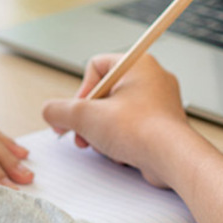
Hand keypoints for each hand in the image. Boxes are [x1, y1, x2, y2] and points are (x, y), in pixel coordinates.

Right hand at [41, 55, 193, 188]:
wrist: (173, 158)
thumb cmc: (140, 130)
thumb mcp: (85, 117)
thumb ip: (59, 110)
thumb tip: (50, 112)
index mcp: (137, 64)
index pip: (96, 66)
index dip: (81, 90)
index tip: (78, 111)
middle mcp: (152, 78)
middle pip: (105, 93)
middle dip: (89, 117)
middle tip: (82, 134)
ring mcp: (159, 102)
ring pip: (116, 113)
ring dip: (103, 132)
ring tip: (104, 146)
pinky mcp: (162, 124)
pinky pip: (132, 128)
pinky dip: (121, 141)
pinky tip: (122, 153)